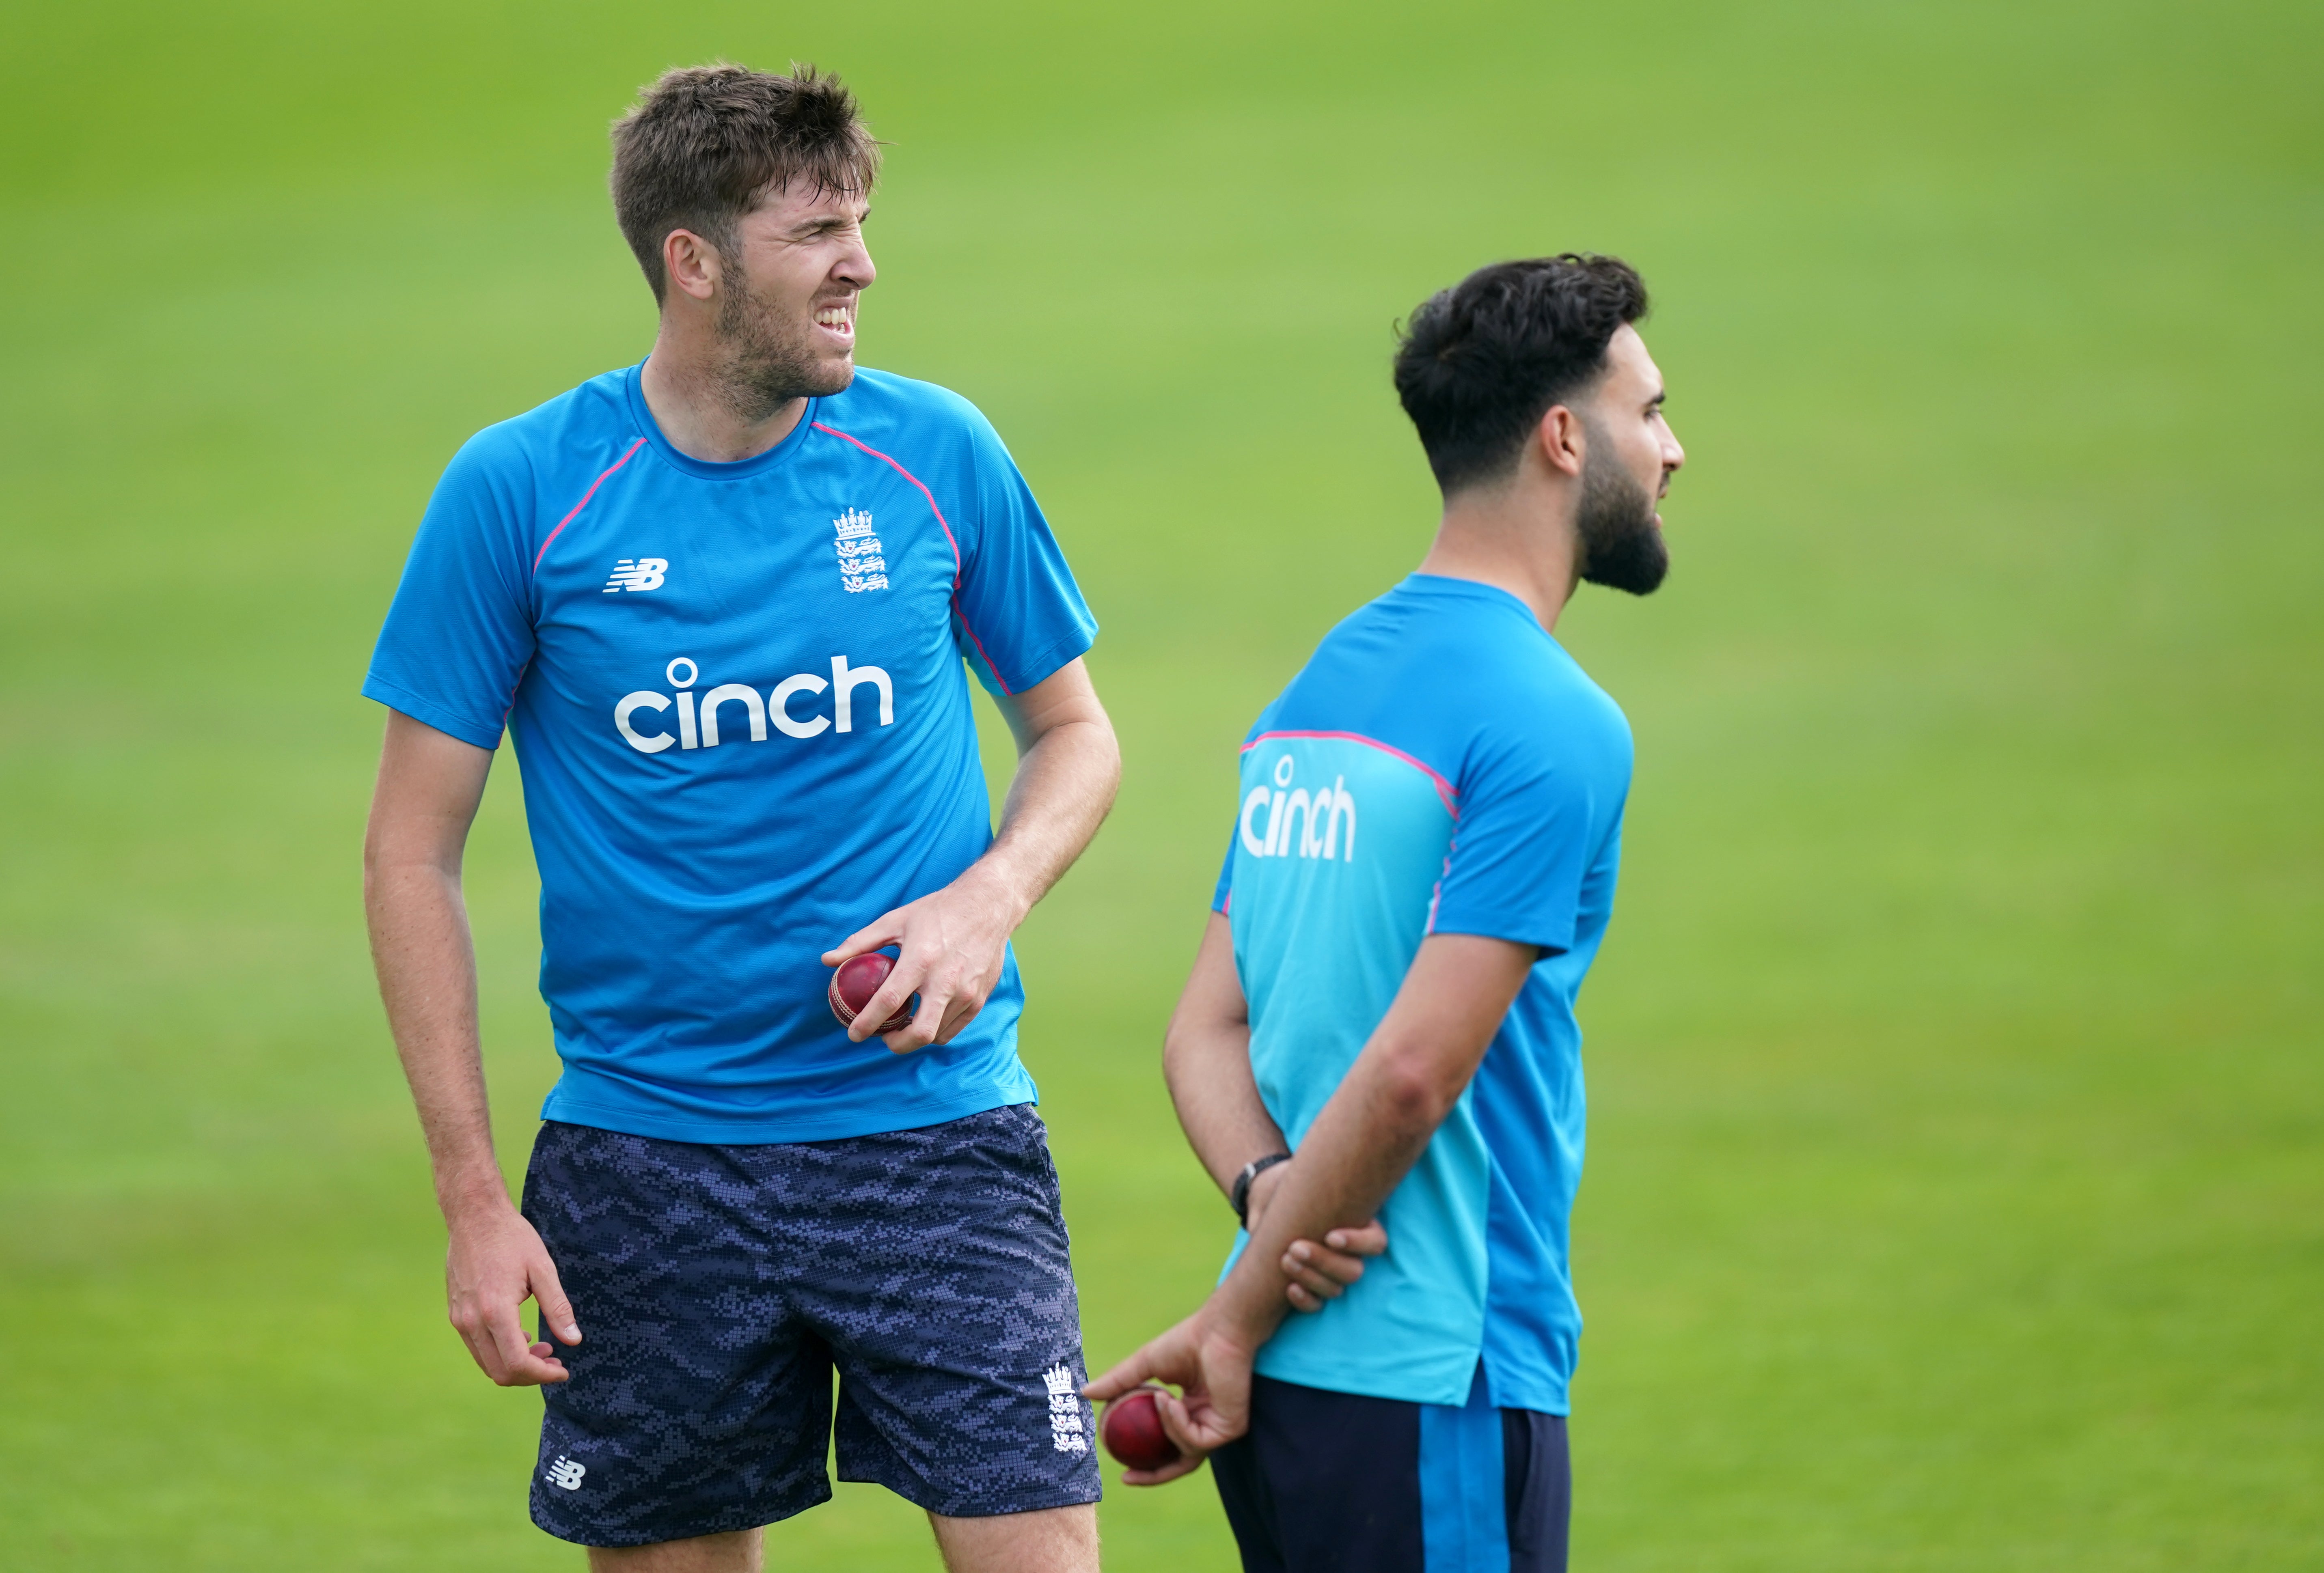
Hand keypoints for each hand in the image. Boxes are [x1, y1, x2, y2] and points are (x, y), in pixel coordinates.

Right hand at [445, 1202, 578, 1385]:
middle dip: (530, 1374)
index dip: (543, 1374)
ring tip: (542, 1347)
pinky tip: (521, 1336)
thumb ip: (558, 1307)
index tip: (563, 1370)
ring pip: (486, 1364)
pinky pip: (477, 1348)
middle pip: (500, 1372)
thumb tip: (574, 1340)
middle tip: (555, 1360)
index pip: (517, 1363)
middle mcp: (472, 1321)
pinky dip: (499, 1352)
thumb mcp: (543, 1269)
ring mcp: (459, 1319)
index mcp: (496, 1311)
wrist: (474, 1217)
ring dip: (515, 1365)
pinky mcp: (455, 1314)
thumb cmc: (512, 1238)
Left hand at [824, 866, 1025, 1053]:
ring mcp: (966, 992)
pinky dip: (936, 1031)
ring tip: (903, 1026)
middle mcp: (945, 980)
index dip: (867, 1023)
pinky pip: (953, 1029)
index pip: (888, 1001)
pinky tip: (925, 1019)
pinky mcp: (979, 998)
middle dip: (896, 1045)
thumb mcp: (895, 920)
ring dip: (915, 1037)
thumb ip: (860, 942)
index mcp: (920, 960)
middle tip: (883, 1038)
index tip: (853, 1034)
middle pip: (920, 1033)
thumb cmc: (937, 911)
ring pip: (937, 1034)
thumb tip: (828, 960)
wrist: (987, 905)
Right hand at [1082, 1306, 1260, 1485]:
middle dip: (1154, 1475)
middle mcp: (1207, 1423)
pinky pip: (1195, 1442)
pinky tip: (1171, 1401)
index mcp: (1190, 1410)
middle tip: (1127, 1476)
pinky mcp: (1231, 1429)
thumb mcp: (1144, 1364)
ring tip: (1159, 1397)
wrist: (1217, 1331)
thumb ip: (1118, 1383)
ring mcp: (1221, 1428)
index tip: (1122, 1471)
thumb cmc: (1187, 1341)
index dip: (1146, 1463)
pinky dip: (1177, 1424)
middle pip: (1180, 1462)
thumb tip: (1084, 1393)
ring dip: (1165, 1428)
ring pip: (1185, 1452)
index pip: (1169, 1447)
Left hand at [1243, 1161, 1389, 1312]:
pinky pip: (1316, 1304)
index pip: (1376, 1243)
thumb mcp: (1305, 1178)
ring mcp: (1330, 1273)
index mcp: (1359, 1224)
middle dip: (1325, 1262)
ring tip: (1285, 1259)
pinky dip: (1305, 1299)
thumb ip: (1319, 1183)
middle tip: (1296, 1247)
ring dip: (1311, 1278)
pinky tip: (1289, 1288)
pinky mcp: (1311, 1287)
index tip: (1330, 1236)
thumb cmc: (1290, 1184)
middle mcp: (1349, 1253)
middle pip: (1353, 1271)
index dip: (1358, 1243)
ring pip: (1335, 1289)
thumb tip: (1327, 1181)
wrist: (1266, 1195)